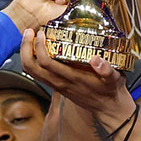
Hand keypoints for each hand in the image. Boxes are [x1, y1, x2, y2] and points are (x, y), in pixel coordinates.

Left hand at [19, 29, 134, 125]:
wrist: (108, 108)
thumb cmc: (111, 91)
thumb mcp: (114, 79)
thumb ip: (106, 70)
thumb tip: (96, 59)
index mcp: (72, 79)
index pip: (46, 63)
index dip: (39, 47)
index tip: (41, 33)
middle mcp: (60, 83)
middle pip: (31, 67)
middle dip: (25, 48)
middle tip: (29, 31)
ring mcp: (56, 85)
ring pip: (31, 71)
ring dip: (26, 54)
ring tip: (30, 38)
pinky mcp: (57, 86)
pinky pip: (37, 74)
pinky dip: (32, 60)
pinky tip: (38, 49)